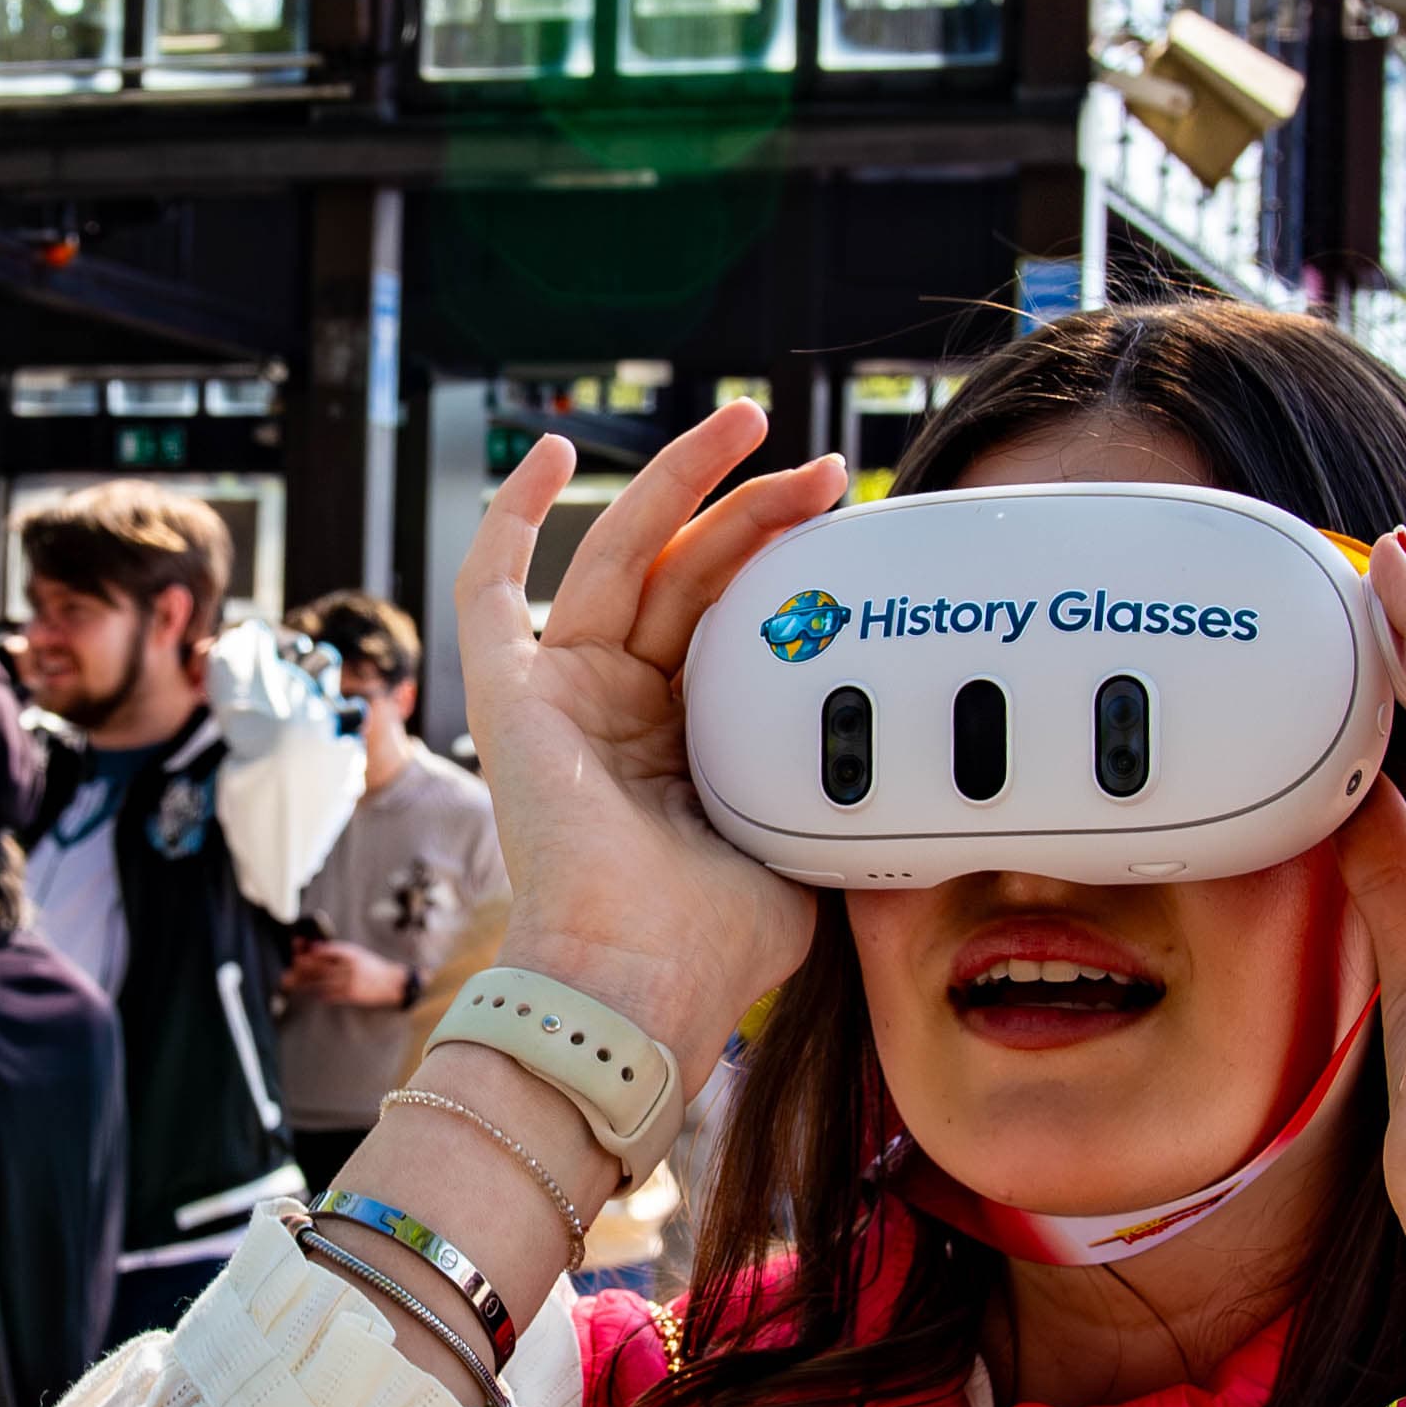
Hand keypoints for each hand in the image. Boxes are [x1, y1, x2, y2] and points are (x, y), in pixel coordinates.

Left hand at [282, 939, 409, 1008]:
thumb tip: (314, 949)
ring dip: (304, 982)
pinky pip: (328, 994)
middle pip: (319, 967)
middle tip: (292, 967)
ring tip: (291, 981)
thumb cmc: (372, 967)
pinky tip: (312, 991)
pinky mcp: (350, 995)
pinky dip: (318, 993)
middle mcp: (349, 967)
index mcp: (351, 953)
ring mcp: (349, 982)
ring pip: (320, 982)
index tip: (299, 950)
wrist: (392, 983)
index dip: (310, 950)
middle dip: (303, 967)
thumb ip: (338, 952)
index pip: (325, 950)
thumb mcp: (357, 953)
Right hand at [458, 406, 851, 1069]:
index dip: (787, 565)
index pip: (734, 621)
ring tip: (749, 425)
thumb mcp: (805, 848)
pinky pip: (492, 589)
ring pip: (624, 557)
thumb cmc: (713, 944)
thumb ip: (832, 793)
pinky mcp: (510, 698)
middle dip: (759, 510)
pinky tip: (559, 454)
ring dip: (683, 484)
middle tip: (826, 469)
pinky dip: (513, 516)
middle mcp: (624, 710)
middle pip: (691, 573)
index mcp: (688, 743)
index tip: (852, 528)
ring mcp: (566, 697)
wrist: (640, 981)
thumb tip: (913, 775)